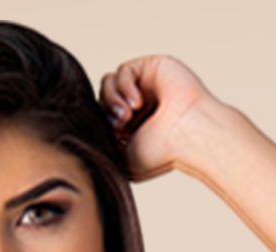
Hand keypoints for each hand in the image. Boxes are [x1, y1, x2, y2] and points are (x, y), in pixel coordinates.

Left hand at [99, 55, 218, 180]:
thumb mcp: (122, 159)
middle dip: (106, 111)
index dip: (101, 123)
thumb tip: (88, 135)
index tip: (115, 136)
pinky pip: (123, 71)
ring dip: (113, 100)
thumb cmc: (162, 153)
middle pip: (103, 97)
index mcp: (132, 127)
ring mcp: (146, 85)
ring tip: (128, 115)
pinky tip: (138, 103)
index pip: (102, 115)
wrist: (187, 136)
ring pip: (109, 82)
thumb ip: (104, 146)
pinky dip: (125, 87)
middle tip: (122, 125)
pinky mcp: (151, 67)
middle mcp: (139, 105)